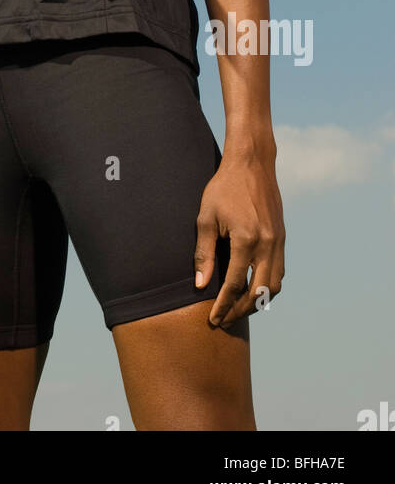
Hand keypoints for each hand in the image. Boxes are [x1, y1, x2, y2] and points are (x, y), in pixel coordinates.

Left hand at [194, 153, 284, 327]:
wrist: (251, 163)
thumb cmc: (223, 187)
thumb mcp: (206, 217)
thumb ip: (204, 253)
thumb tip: (201, 285)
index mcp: (246, 240)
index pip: (234, 285)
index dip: (223, 306)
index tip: (213, 319)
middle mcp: (267, 244)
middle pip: (259, 293)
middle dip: (241, 311)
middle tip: (225, 320)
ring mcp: (278, 241)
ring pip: (274, 285)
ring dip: (258, 302)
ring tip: (239, 309)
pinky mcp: (282, 237)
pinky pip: (280, 271)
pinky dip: (268, 286)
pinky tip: (254, 288)